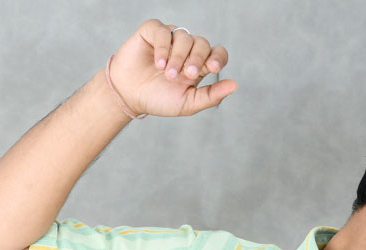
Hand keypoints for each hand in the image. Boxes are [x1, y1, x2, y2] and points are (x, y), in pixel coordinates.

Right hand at [109, 19, 237, 117]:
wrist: (130, 96)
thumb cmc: (159, 100)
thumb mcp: (188, 103)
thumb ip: (211, 95)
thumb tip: (235, 85)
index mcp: (199, 65)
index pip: (217, 53)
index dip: (218, 57)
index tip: (213, 67)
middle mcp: (187, 49)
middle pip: (202, 43)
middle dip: (197, 59)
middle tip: (187, 75)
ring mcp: (170, 38)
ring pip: (184, 37)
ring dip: (178, 57)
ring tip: (168, 74)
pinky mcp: (153, 31)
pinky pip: (164, 31)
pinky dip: (163, 47)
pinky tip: (159, 63)